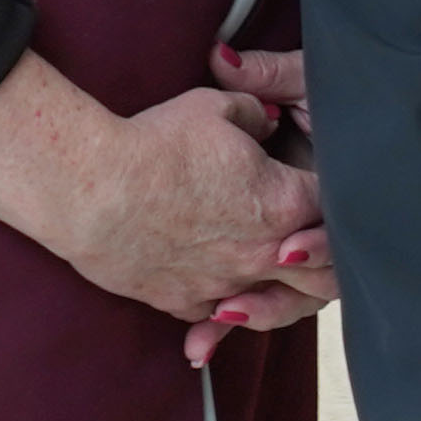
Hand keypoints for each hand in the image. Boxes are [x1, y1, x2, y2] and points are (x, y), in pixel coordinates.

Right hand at [0, 57, 327, 344]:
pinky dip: (222, 306)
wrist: (86, 187)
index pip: (335, 207)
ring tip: (274, 275)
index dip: (333, 194)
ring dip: (281, 292)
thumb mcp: (216, 107)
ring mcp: (221, 284)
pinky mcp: (180, 301)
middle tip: (314, 241)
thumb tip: (270, 119)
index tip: (320, 182)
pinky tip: (220, 299)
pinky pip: (215, 313)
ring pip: (275, 304)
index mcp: (284, 204)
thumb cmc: (154, 143)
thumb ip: (256, 110)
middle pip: (323, 272)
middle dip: (326, 257)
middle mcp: (262, 254)